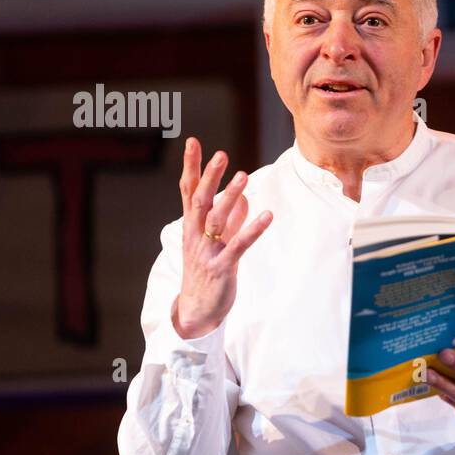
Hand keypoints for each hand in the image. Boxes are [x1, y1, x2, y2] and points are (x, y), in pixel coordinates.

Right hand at [172, 137, 273, 338]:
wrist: (196, 311)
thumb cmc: (205, 273)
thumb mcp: (215, 243)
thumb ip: (229, 220)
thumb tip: (244, 199)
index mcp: (192, 227)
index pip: (188, 191)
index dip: (190, 167)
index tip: (193, 142)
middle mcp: (196, 236)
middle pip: (200, 201)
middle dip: (209, 176)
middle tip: (221, 155)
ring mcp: (208, 252)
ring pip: (216, 220)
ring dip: (230, 197)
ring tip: (243, 176)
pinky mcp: (222, 268)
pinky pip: (238, 246)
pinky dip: (252, 229)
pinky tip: (267, 215)